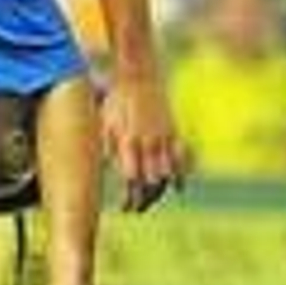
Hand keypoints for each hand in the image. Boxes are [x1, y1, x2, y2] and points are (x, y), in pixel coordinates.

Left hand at [101, 73, 185, 211]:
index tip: (125, 207)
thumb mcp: (104, 123)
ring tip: (149, 201)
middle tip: (135, 209)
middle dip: (143, 200)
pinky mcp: (173, 132)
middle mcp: (148, 143)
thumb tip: (105, 170)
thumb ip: (107, 147)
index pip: (132, 179)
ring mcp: (163, 138)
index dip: (130, 197)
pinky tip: (177, 188)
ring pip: (167, 174)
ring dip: (159, 192)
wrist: (139, 76)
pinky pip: (181, 159)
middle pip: (150, 182)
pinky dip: (180, 175)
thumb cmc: (116, 100)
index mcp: (128, 141)